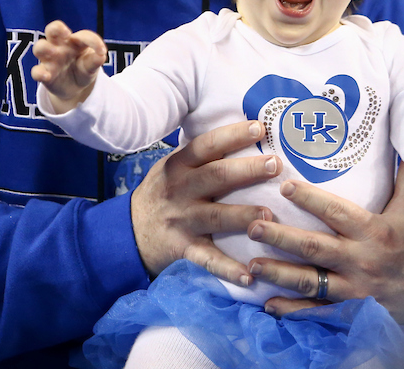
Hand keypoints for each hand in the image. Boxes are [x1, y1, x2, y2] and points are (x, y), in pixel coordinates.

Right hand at [30, 20, 107, 112]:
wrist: (76, 88)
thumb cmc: (84, 68)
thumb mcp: (93, 64)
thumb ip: (96, 59)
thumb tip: (101, 54)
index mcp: (73, 41)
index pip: (81, 35)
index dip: (92, 40)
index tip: (101, 51)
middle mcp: (59, 46)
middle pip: (51, 29)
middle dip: (56, 28)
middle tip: (66, 33)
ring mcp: (50, 59)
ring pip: (39, 47)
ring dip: (44, 47)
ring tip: (53, 52)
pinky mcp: (44, 74)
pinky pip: (36, 71)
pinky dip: (39, 72)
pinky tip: (46, 76)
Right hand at [130, 119, 280, 285]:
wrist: (127, 232)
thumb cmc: (162, 193)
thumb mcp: (173, 167)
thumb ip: (202, 155)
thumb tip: (247, 132)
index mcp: (179, 165)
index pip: (207, 145)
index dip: (232, 135)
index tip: (259, 128)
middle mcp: (180, 190)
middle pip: (216, 177)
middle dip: (247, 170)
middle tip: (275, 165)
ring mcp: (182, 220)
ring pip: (216, 217)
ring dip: (243, 216)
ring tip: (269, 216)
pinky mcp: (183, 249)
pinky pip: (208, 259)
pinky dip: (228, 269)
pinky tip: (250, 274)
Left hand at [244, 162, 403, 322]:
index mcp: (375, 231)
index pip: (337, 212)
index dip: (310, 199)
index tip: (284, 186)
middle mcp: (361, 260)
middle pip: (315, 248)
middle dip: (282, 237)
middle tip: (254, 225)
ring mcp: (354, 289)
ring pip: (311, 282)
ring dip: (279, 274)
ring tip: (252, 265)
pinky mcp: (349, 309)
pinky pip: (317, 311)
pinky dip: (292, 310)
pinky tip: (268, 304)